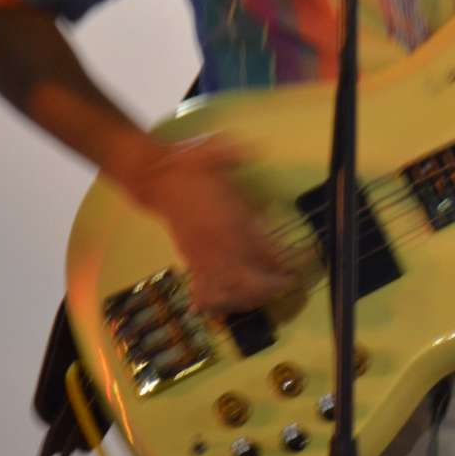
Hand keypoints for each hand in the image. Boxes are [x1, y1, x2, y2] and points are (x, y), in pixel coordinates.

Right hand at [127, 134, 296, 313]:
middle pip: (245, 277)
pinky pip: (203, 290)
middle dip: (269, 287)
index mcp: (226, 216)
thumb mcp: (214, 150)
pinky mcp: (190, 261)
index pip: (258, 246)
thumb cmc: (192, 166)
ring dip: (249, 298)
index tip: (296, 267)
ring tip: (266, 297)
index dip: (279, 261)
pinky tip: (230, 307)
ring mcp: (201, 255)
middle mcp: (215, 241)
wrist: (158, 179)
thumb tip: (255, 148)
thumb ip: (234, 152)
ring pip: (227, 290)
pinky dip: (218, 303)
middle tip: (288, 285)